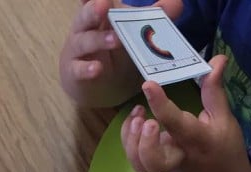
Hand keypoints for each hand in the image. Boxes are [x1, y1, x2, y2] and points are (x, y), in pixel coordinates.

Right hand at [60, 0, 182, 105]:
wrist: (95, 83)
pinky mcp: (74, 71)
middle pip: (86, 15)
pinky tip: (96, 69)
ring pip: (84, 41)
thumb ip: (153, 18)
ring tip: (116, 40)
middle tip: (105, 6)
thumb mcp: (133, 33)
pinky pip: (78, 69)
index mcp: (99, 13)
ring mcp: (77, 49)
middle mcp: (85, 28)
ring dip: (99, 40)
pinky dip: (86, 69)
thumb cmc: (113, 51)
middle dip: (94, 10)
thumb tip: (177, 4)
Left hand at [121, 55, 250, 171]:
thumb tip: (217, 58)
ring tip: (137, 114)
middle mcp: (177, 156)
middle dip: (144, 143)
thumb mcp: (225, 120)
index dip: (161, 105)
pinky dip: (128, 139)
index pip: (177, 124)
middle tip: (145, 120)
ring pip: (139, 164)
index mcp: (198, 141)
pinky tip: (134, 120)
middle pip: (154, 163)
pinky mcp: (153, 166)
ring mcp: (162, 165)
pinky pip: (134, 159)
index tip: (149, 85)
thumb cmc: (224, 150)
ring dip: (131, 140)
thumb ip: (214, 91)